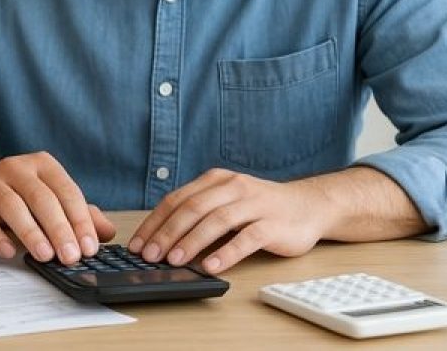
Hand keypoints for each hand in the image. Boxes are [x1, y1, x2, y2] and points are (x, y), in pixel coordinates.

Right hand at [0, 152, 115, 264]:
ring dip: (30, 232)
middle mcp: (16, 167)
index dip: (80, 220)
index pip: (67, 191)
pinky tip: (9, 251)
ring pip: (11, 205)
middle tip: (71, 256)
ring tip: (45, 255)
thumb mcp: (49, 199)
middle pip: (41, 198)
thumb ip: (78, 214)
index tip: (90, 247)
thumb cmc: (15, 195)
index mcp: (42, 164)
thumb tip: (107, 233)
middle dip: (59, 229)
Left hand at [128, 168, 330, 273]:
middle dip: (168, 232)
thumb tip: (161, 240)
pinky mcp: (273, 223)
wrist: (308, 205)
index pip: (177, 199)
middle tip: (151, 255)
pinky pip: (247, 238)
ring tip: (175, 261)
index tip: (138, 244)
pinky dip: (226, 252)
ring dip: (192, 241)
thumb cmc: (259, 208)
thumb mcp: (226, 202)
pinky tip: (210, 266)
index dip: (155, 222)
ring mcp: (254, 204)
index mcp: (216, 180)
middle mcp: (233, 187)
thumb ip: (200, 214)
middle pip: (193, 208)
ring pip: (217, 220)